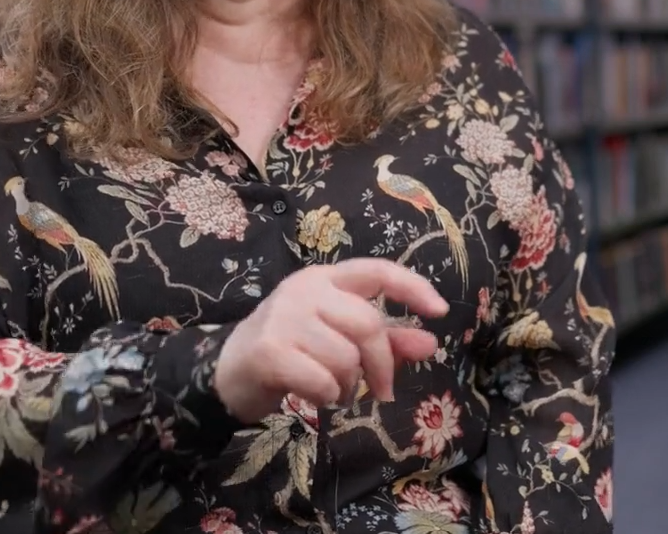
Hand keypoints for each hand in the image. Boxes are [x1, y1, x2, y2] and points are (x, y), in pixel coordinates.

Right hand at [213, 258, 448, 423]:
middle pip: (368, 324)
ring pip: (346, 357)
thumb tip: (431, 343)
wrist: (227, 371)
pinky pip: (323, 380)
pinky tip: (315, 395)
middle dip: (382, 365)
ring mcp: (285, 316)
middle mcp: (306, 289)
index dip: (412, 287)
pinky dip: (327, 396)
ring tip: (334, 390)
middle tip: (382, 391)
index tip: (440, 310)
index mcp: (326, 278)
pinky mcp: (270, 349)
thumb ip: (386, 339)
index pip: (377, 271)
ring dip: (349, 385)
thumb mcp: (339, 338)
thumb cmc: (290, 349)